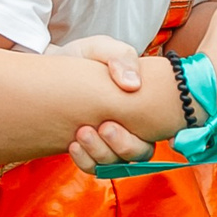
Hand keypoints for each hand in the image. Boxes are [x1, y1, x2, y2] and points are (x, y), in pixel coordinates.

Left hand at [49, 36, 157, 169]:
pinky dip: (85, 161)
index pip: (164, 127)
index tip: (150, 130)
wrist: (53, 68)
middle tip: (105, 126)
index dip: (164, 135)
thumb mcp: (101, 48)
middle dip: (124, 145)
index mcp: (143, 104)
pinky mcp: (90, 151)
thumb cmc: (84, 59)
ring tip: (82, 132)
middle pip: (141, 152)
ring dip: (101, 152)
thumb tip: (133, 85)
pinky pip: (94, 167)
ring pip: (117, 163)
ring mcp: (110, 142)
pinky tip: (73, 145)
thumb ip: (121, 57)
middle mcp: (131, 127)